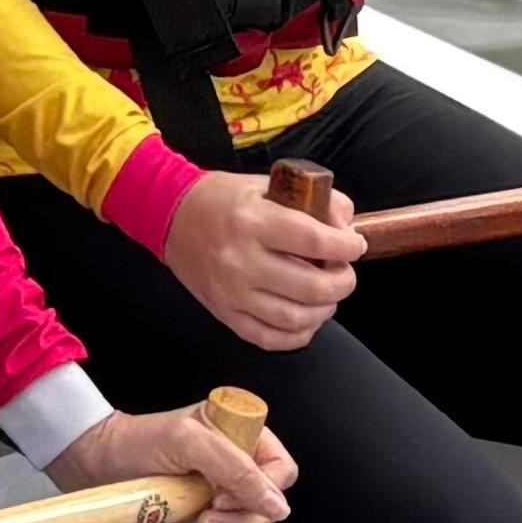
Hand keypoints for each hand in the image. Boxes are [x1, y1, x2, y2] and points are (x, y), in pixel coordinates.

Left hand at [47, 402, 295, 522]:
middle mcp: (239, 469)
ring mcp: (224, 500)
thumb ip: (234, 467)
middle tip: (204, 522)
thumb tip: (277, 506)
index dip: (261, 493)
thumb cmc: (134, 443)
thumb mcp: (185, 441)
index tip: (222, 499)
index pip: (281, 472)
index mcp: (242, 438)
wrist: (96, 464)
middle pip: (269, 511)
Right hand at [162, 167, 362, 349]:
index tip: (355, 245)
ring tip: (326, 295)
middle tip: (343, 272)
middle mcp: (241, 260)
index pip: (315, 242)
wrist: (166, 214)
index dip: (347, 247)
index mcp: (252, 221)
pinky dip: (298, 334)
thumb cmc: (218, 198)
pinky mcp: (223, 313)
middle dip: (343, 281)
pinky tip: (305, 318)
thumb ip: (312, 200)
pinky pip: (270, 338)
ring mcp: (231, 292)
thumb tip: (346, 224)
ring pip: (296, 318)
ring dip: (325, 309)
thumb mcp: (264, 184)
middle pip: (313, 286)